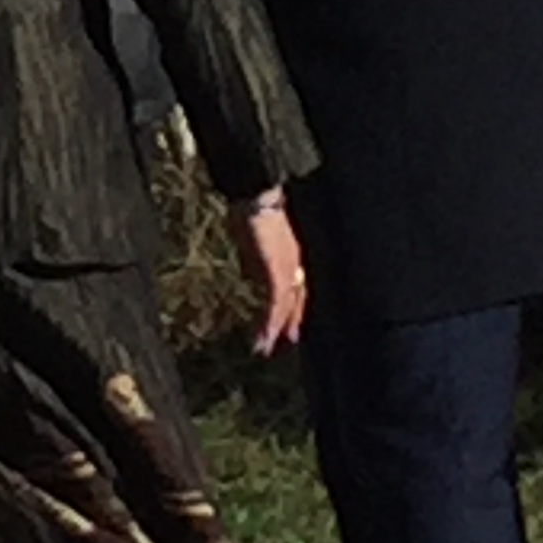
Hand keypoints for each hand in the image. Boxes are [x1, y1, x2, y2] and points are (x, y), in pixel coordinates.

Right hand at [228, 197, 307, 356]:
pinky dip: (270, 324)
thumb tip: (247, 240)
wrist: (256, 194)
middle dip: (290, 319)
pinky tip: (264, 339)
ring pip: (286, 305)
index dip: (293, 302)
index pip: (295, 283)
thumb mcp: (253, 225)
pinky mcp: (278, 273)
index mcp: (290, 250)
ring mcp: (288, 268)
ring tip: (266, 348)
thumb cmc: (252, 202)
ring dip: (275, 328)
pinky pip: (276, 305)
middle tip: (288, 340)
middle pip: (296, 297)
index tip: (289, 318)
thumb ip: (254, 238)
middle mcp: (293, 262)